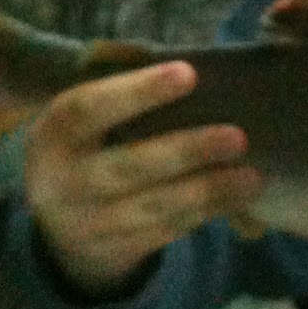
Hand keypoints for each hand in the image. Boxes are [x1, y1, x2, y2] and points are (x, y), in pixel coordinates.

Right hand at [24, 62, 261, 299]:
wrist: (57, 226)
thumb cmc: (89, 145)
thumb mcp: (86, 118)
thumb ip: (120, 88)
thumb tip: (177, 57)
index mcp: (56, 133)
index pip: (90, 109)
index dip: (139, 91)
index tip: (189, 73)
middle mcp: (65, 181)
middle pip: (128, 167)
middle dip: (186, 152)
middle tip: (237, 137)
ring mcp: (89, 223)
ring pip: (154, 207)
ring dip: (208, 191)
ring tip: (252, 176)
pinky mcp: (116, 251)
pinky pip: (166, 232)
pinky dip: (205, 214)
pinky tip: (237, 196)